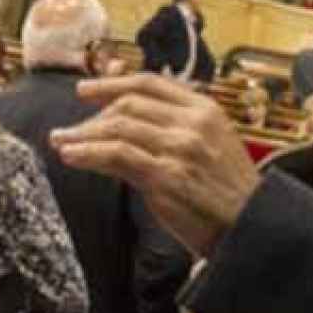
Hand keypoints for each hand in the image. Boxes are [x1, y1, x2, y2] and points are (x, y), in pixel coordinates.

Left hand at [51, 73, 259, 257]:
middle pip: (129, 104)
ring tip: (60, 141)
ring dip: (82, 134)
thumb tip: (125, 110)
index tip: (86, 91)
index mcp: (205, 109)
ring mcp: (180, 148)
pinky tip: (71, 156)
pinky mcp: (167, 176)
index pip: (150, 84)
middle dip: (92, 114)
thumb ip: (173, 125)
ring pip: (118, 127)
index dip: (112, 83)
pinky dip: (88, 152)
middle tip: (69, 129)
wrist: (251, 228)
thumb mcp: (210, 144)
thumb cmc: (227, 191)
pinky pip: (117, 155)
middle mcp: (193, 122)